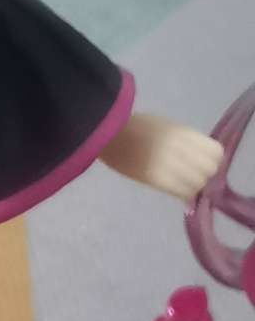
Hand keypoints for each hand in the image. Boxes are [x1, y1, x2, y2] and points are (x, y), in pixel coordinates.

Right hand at [100, 111, 224, 202]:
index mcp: (182, 132)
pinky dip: (182, 193)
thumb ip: (185, 142)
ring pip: (197, 184)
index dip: (213, 159)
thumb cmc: (134, 127)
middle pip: (209, 170)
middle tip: (192, 174)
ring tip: (182, 182)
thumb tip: (200, 161)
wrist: (105, 133)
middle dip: (204, 175)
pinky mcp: (155, 179)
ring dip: (193, 186)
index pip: (216, 152)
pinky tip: (175, 189)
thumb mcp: (166, 126)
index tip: (203, 161)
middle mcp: (179, 147)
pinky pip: (181, 192)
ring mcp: (168, 163)